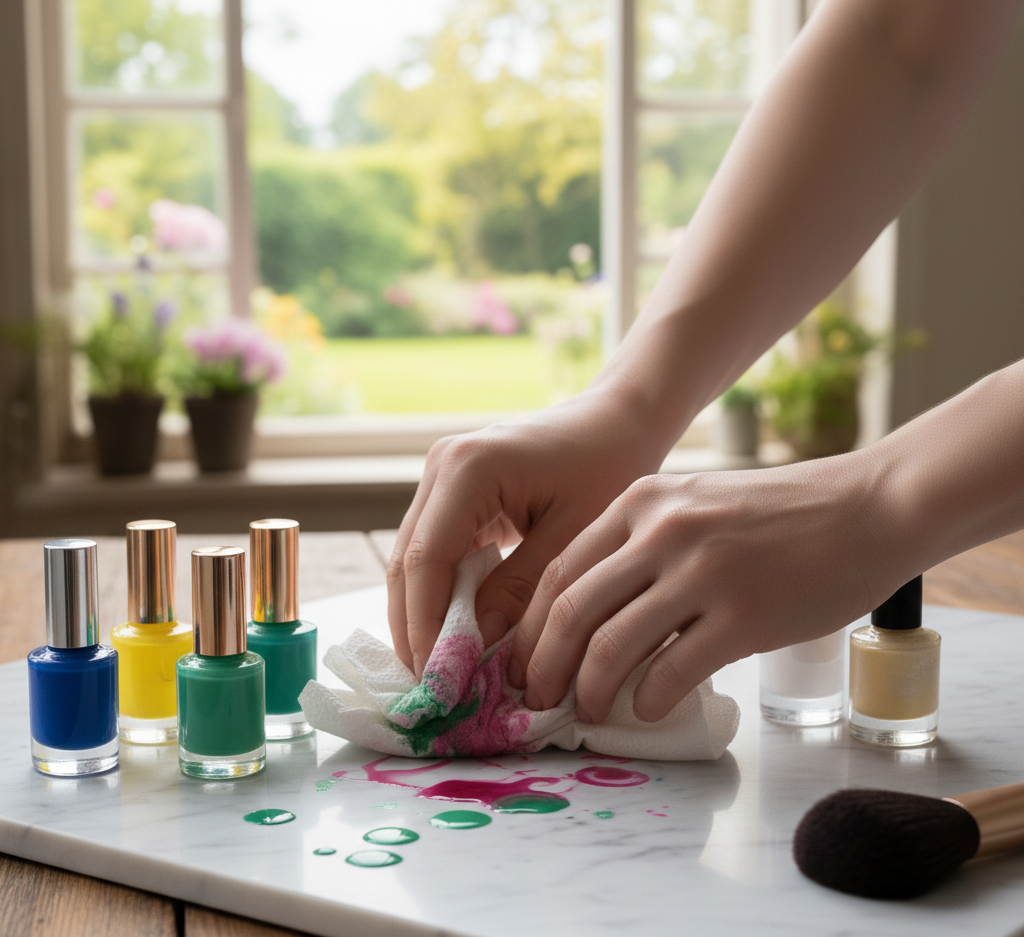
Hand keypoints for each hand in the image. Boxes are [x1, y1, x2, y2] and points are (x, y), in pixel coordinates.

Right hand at [387, 388, 669, 676]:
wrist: (617, 422)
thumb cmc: (608, 467)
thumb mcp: (574, 538)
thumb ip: (521, 591)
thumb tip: (477, 650)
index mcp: (469, 469)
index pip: (426, 561)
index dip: (424, 626)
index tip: (438, 683)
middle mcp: (441, 467)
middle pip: (408, 562)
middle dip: (415, 629)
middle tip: (432, 692)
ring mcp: (441, 478)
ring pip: (414, 561)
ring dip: (423, 617)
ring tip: (441, 675)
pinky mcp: (451, 493)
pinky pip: (434, 552)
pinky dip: (441, 596)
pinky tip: (455, 637)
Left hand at [508, 452, 913, 723]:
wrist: (866, 508)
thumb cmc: (777, 514)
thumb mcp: (693, 507)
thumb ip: (641, 547)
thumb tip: (592, 618)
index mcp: (640, 502)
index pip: (560, 571)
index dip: (531, 626)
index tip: (521, 661)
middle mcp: (661, 532)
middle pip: (572, 611)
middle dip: (542, 666)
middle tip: (536, 699)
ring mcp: (702, 572)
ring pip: (611, 645)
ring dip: (588, 691)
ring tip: (587, 712)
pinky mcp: (744, 614)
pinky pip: (671, 670)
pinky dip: (647, 699)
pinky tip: (645, 708)